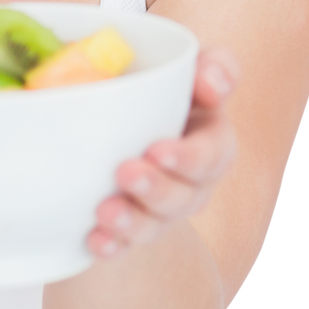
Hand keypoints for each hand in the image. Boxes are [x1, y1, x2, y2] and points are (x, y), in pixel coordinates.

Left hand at [86, 47, 240, 258]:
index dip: (189, 158)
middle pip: (185, 197)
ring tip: (105, 211)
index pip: (213, 155)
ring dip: (133, 222)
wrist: (124, 103)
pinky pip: (126, 244)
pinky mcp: (132, 221)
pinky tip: (94, 239)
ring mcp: (161, 205)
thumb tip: (211, 82)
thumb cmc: (162, 78)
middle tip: (125, 172)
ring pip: (156, 225)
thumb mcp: (190, 64)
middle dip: (157, 189)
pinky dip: (111, 244)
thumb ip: (214, 66)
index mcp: (210, 139)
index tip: (157, 150)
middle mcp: (191, 180)